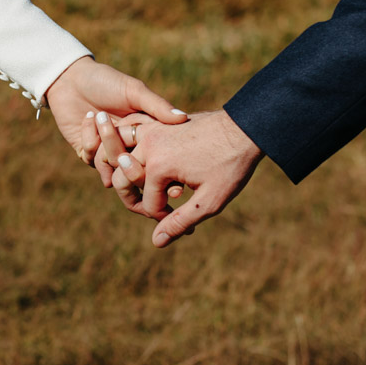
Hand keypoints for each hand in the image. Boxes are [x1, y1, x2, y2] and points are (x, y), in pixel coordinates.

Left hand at [44, 56, 185, 183]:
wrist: (71, 79)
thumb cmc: (106, 81)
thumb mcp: (134, 91)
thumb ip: (157, 106)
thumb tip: (183, 119)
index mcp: (148, 133)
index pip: (160, 158)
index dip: (164, 168)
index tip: (162, 168)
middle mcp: (131, 147)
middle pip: (136, 169)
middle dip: (126, 154)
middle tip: (115, 126)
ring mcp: (109, 152)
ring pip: (113, 166)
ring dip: (105, 141)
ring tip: (99, 114)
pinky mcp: (88, 153)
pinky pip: (91, 158)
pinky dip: (89, 137)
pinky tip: (88, 117)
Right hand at [108, 109, 262, 246]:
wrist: (246, 127)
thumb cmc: (231, 165)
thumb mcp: (209, 200)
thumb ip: (179, 221)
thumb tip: (156, 242)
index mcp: (159, 166)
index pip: (147, 204)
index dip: (163, 218)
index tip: (185, 222)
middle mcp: (149, 145)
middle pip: (121, 180)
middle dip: (134, 199)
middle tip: (154, 209)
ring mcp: (151, 130)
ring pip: (120, 154)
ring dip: (126, 173)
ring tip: (143, 188)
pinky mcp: (157, 122)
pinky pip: (131, 136)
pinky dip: (130, 150)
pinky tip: (144, 164)